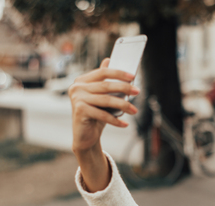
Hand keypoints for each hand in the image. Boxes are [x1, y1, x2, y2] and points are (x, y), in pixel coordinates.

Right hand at [69, 58, 139, 191]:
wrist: (85, 136)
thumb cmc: (95, 114)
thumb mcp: (101, 97)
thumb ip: (103, 80)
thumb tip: (108, 60)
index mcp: (82, 81)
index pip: (103, 72)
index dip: (119, 73)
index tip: (133, 77)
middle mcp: (77, 88)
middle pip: (106, 86)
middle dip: (124, 88)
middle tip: (137, 91)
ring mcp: (77, 99)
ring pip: (106, 100)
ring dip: (123, 105)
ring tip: (134, 110)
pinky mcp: (80, 111)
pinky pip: (103, 114)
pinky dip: (116, 120)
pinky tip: (125, 124)